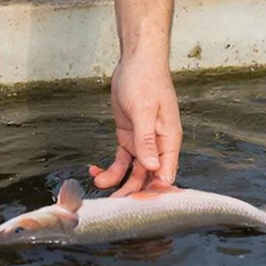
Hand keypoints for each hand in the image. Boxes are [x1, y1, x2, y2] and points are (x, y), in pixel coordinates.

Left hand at [88, 54, 181, 195]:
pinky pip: (121, 159)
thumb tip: (152, 167)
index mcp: (169, 140)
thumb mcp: (144, 109)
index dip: (154, 191)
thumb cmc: (146, 79)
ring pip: (133, 171)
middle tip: (115, 204)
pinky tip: (96, 171)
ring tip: (100, 187)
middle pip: (148, 177)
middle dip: (132, 192)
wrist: (136, 60)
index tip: (138, 205)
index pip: (166, 173)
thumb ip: (147, 139)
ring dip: (118, 182)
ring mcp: (142, 141)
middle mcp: (158, 144)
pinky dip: (110, 168)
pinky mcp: (128, 136)